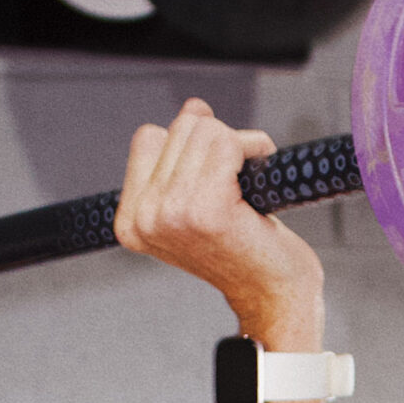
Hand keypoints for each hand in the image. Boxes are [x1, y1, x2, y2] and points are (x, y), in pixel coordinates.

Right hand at [114, 101, 322, 346]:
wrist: (273, 295)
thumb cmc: (243, 251)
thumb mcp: (194, 201)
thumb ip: (181, 156)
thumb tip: (194, 106)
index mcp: (130, 220)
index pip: (149, 138)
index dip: (190, 150)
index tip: (211, 188)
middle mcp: (143, 218)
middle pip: (178, 127)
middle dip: (216, 145)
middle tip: (234, 191)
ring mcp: (171, 213)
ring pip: (204, 129)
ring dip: (238, 147)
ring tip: (246, 189)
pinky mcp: (206, 209)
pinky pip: (228, 141)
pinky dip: (254, 148)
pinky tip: (258, 182)